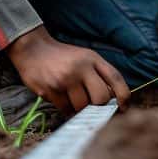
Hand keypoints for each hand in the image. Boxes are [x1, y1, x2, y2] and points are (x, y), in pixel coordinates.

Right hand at [6, 26, 129, 114]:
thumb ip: (99, 74)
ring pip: (82, 106)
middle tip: (91, 106)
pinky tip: (61, 98)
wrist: (33, 50)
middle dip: (98, 107)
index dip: (124, 95)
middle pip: (101, 98)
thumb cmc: (63, 57)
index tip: (124, 107)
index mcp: (92, 58)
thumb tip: (113, 100)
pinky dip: (66, 108)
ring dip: (79, 108)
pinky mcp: (50, 89)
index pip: (115, 78)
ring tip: (72, 98)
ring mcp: (65, 79)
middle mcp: (80, 67)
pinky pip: (65, 109)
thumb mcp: (85, 58)